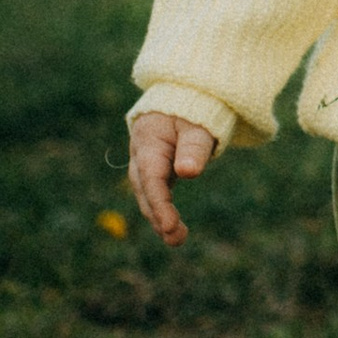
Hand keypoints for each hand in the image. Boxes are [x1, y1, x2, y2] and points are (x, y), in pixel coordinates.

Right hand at [127, 111, 215, 247]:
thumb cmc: (191, 110)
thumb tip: (187, 173)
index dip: (160, 204)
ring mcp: (145, 165)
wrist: (181, 98)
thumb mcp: (197, 125)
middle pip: (145, 191)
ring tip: (177, 239)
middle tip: (177, 239)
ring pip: (148, 195)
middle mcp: (140, 156)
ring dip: (159, 219)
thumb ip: (193, 148)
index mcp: (147, 142)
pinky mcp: (155, 171)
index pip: (151, 178)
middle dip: (158, 217)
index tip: (171, 225)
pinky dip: (163, 210)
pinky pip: (155, 193)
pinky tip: (173, 228)